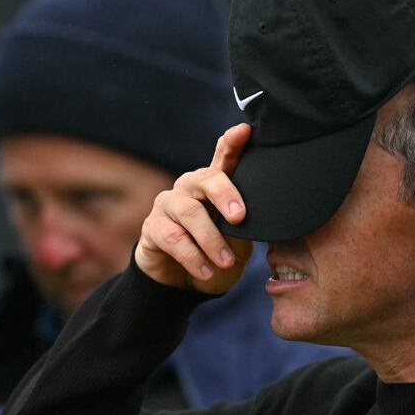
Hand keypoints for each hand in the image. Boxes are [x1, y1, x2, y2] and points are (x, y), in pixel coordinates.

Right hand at [135, 123, 253, 294]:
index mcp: (214, 185)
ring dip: (211, 240)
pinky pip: (173, 238)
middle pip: (206, 178)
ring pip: (190, 213)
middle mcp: (189, 187)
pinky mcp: (152, 227)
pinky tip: (206, 272)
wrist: (184, 283)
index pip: (224, 157)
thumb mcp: (238, 238)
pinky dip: (193, 257)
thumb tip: (262, 212)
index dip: (233, 143)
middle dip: (225, 195)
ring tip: (226, 262)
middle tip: (240, 217)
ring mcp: (168, 204)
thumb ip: (245, 221)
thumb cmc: (217, 253)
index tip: (244, 131)